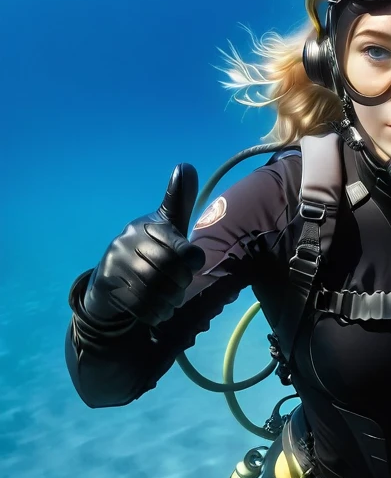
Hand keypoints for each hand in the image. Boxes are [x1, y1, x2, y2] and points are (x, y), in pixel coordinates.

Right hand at [82, 164, 205, 330]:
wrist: (108, 282)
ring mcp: (115, 264)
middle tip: (182, 288)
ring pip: (153, 288)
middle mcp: (127, 241)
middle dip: (180, 283)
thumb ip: (179, 201)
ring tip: (174, 302)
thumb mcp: (166, 227)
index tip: (196, 263)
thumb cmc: (148, 251)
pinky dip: (155, 312)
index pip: (175, 244)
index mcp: (145, 226)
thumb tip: (186, 165)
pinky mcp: (107, 286)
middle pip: (166, 268)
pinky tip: (160, 312)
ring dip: (169, 300)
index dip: (190, 257)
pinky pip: (138, 304)